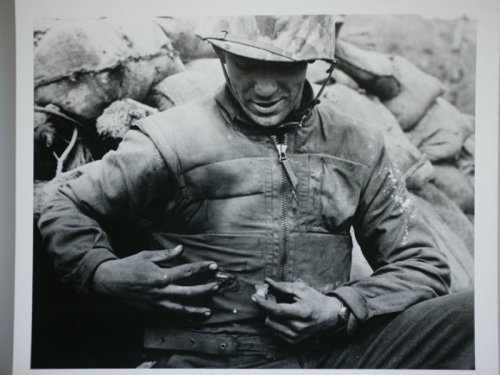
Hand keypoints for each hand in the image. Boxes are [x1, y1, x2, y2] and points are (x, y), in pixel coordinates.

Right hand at [92, 245, 218, 316]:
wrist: (110, 282)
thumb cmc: (129, 266)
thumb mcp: (147, 256)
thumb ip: (166, 254)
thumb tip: (181, 249)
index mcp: (162, 275)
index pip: (187, 271)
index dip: (202, 268)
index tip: (213, 266)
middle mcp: (162, 291)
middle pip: (189, 292)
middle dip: (205, 289)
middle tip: (216, 286)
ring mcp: (157, 303)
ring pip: (181, 309)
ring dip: (196, 310)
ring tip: (208, 311)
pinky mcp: (151, 310)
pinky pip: (169, 316)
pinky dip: (181, 318)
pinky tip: (189, 318)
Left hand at [252, 278, 342, 344]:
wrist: (329, 315)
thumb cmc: (314, 300)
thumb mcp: (301, 289)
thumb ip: (283, 287)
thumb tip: (266, 282)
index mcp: (301, 313)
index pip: (276, 310)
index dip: (263, 304)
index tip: (255, 296)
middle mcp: (298, 327)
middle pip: (270, 318)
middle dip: (267, 307)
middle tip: (271, 298)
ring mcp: (296, 336)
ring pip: (270, 325)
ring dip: (270, 315)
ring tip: (280, 307)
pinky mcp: (294, 341)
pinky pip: (275, 331)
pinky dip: (276, 322)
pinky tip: (284, 316)